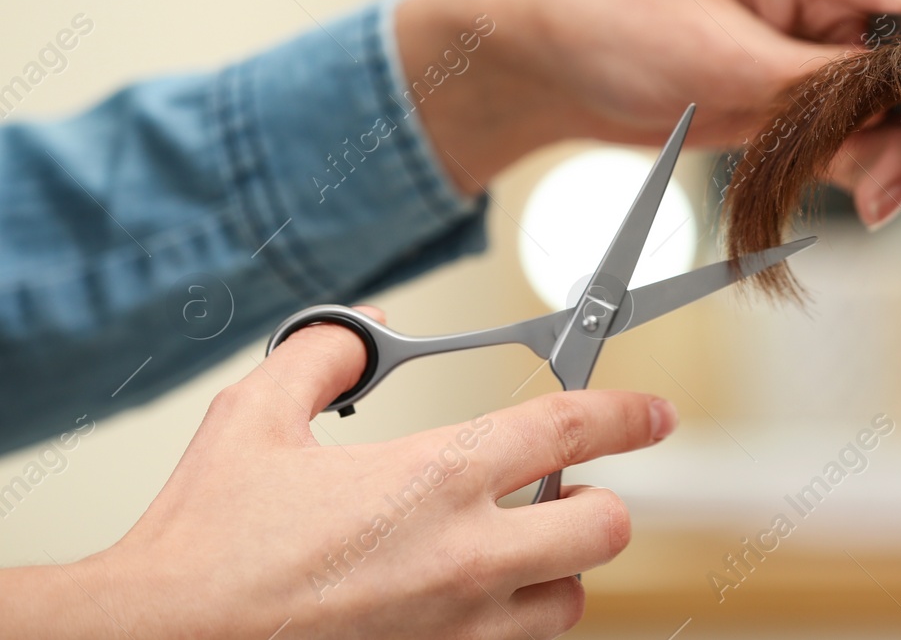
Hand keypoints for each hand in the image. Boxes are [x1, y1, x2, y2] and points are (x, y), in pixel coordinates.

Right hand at [0, 308, 676, 638]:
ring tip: (515, 554)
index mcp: (434, 479)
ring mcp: (456, 628)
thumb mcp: (254, 417)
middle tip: (568, 494)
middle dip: (600, 504)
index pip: (570, 430)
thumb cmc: (202, 548)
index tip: (653, 413)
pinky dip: (510, 626)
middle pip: (605, 529)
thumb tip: (360, 334)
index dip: (627, 414)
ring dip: (556, 573)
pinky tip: (469, 605)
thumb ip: (321, 358)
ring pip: (567, 603)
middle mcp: (464, 557)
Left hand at [398, 0, 900, 229]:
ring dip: (888, 161)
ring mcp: (819, 43)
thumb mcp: (726, 61)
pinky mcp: (800, 89)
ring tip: (868, 204)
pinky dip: (857, 168)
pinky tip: (851, 197)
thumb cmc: (619, 27)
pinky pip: (856, 133)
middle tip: (889, 195)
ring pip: (894, 111)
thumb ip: (828, 93)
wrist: (548, 62)